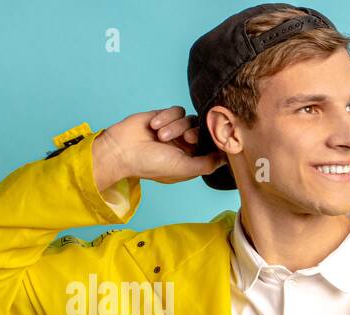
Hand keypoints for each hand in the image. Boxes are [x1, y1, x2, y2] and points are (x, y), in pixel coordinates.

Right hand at [92, 106, 224, 190]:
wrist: (122, 149)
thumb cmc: (151, 164)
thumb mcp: (184, 168)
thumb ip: (208, 164)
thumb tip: (227, 158)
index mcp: (192, 160)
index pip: (212, 148)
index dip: (215, 143)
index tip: (217, 138)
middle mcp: (185, 145)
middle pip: (204, 131)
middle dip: (195, 133)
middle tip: (186, 138)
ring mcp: (175, 130)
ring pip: (190, 119)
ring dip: (176, 126)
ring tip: (160, 136)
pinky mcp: (165, 116)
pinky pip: (177, 110)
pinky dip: (167, 117)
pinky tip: (154, 126)